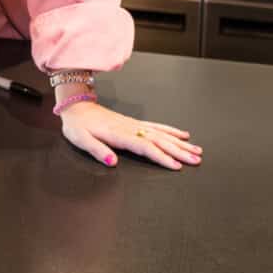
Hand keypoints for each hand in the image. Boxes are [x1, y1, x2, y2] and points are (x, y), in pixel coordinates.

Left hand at [59, 100, 202, 169]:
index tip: (176, 165)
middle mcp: (130, 128)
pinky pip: (156, 126)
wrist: (76, 107)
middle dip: (179, 151)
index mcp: (118, 134)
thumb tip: (113, 162)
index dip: (161, 156)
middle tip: (196, 160)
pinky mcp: (134, 123)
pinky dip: (171, 130)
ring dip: (179, 142)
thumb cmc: (78, 125)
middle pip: (158, 140)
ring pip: (161, 133)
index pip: (144, 147)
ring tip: (197, 150)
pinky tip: (183, 135)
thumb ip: (98, 150)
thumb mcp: (81, 139)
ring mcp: (134, 124)